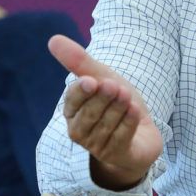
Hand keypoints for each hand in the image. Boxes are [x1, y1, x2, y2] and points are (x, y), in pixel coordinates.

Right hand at [47, 35, 163, 189]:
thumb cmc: (116, 103)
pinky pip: (120, 138)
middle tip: (115, 86)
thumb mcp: (102, 78)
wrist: (142, 131)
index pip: (71, 102)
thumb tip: (53, 39)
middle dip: (103, 99)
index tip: (91, 81)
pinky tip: (134, 111)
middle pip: (89, 115)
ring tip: (126, 95)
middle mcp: (80, 131)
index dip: (81, 93)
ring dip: (117, 109)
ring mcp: (98, 147)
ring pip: (105, 126)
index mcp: (72, 112)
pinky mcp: (117, 155)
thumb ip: (79, 62)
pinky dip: (128, 123)